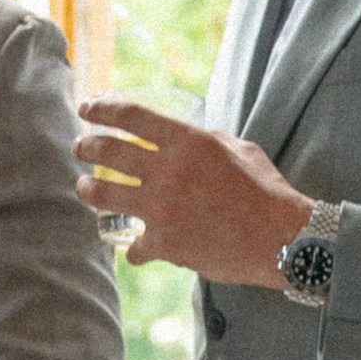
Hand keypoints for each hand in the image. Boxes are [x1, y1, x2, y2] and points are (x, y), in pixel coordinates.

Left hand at [76, 100, 310, 280]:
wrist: (281, 239)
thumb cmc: (266, 192)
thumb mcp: (238, 149)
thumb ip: (204, 141)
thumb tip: (182, 139)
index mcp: (187, 141)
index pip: (131, 115)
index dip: (102, 108)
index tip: (87, 109)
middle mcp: (168, 171)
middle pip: (108, 152)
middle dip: (85, 147)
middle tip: (79, 148)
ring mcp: (161, 208)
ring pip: (103, 193)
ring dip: (88, 189)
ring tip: (85, 188)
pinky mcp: (164, 243)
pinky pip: (133, 246)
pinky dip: (134, 249)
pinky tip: (134, 250)